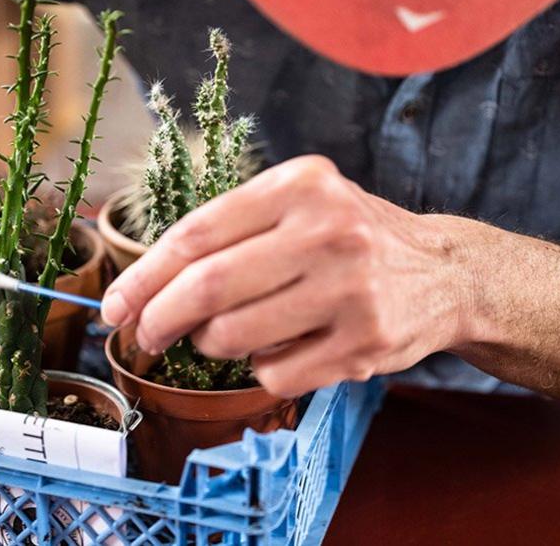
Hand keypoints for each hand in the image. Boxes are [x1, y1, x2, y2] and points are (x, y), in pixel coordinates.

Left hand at [101, 155, 477, 397]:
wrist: (445, 272)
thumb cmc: (349, 235)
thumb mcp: (298, 204)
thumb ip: (229, 231)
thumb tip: (144, 286)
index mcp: (300, 185)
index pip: (195, 234)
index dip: (142, 277)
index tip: (113, 306)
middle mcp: (328, 231)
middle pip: (205, 288)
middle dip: (157, 319)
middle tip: (144, 336)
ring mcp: (349, 291)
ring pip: (231, 337)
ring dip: (210, 344)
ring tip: (224, 333)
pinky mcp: (364, 344)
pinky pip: (272, 374)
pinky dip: (258, 368)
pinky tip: (279, 348)